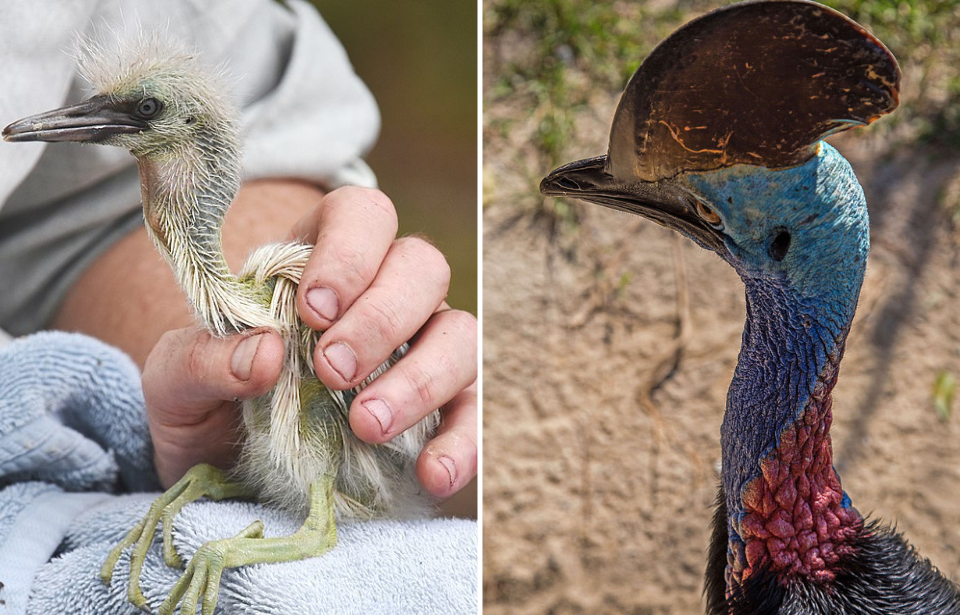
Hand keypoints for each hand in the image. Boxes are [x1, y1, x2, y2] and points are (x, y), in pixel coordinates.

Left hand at [140, 184, 477, 496]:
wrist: (221, 476)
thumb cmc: (205, 408)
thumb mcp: (173, 384)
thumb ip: (202, 360)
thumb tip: (266, 354)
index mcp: (317, 265)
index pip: (361, 216)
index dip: (349, 251)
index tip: (314, 310)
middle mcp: (382, 298)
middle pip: (422, 266)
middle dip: (381, 317)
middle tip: (333, 371)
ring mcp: (420, 352)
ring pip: (460, 333)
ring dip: (422, 376)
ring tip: (367, 426)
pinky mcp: (441, 412)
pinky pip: (475, 413)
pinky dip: (463, 440)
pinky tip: (432, 474)